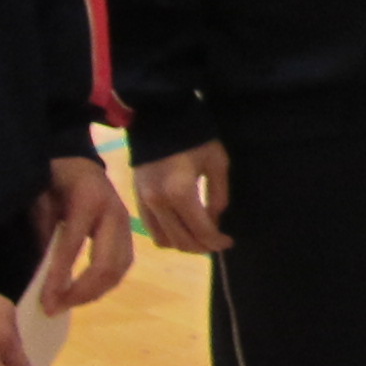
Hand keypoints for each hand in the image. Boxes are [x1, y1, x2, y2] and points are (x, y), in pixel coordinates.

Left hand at [31, 154, 132, 314]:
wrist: (80, 162)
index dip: (59, 276)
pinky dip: (104, 285)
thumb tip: (40, 273)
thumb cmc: (56, 177)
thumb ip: (41, 229)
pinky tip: (83, 292)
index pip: (73, 246)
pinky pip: (122, 266)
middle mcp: (114, 213)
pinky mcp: (128, 234)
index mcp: (89, 199)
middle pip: (106, 265)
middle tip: (55, 308)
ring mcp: (126, 224)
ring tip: (67, 303)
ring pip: (119, 269)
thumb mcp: (40, 196)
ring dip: (94, 293)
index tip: (45, 302)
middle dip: (81, 293)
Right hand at [135, 140, 232, 255]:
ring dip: (184, 244)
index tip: (229, 242)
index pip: (201, 231)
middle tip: (217, 242)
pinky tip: (181, 230)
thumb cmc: (195, 137)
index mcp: (180, 193)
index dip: (217, 241)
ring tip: (200, 237)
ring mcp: (144, 203)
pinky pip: (151, 230)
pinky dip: (167, 237)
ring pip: (164, 240)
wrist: (159, 119)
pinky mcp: (136, 199)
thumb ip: (218, 195)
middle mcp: (158, 203)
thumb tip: (215, 221)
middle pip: (182, 241)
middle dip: (203, 246)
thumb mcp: (217, 163)